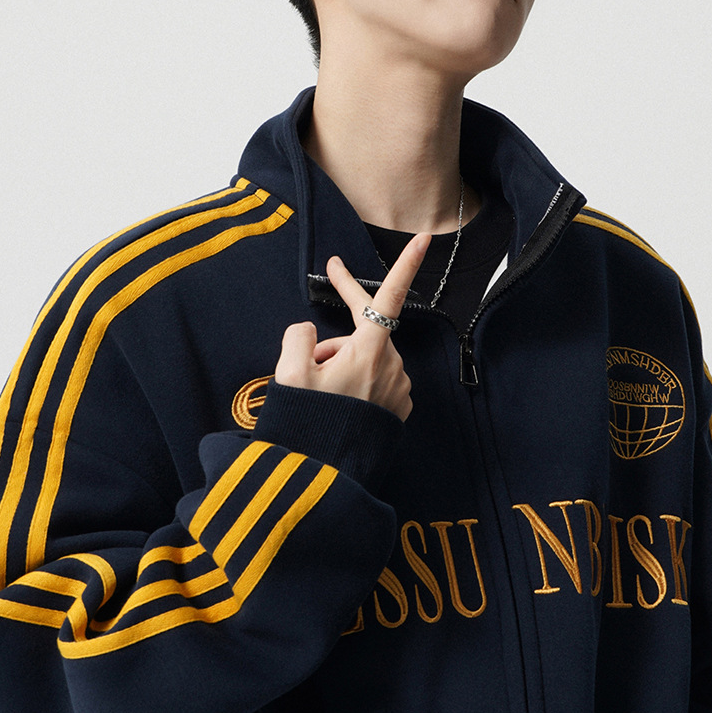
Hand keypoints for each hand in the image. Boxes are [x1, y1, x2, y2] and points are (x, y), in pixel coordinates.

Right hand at [273, 233, 430, 421]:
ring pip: (365, 361)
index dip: (405, 264)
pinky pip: (375, 384)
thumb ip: (298, 336)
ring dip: (340, 367)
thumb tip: (310, 334)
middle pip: (360, 336)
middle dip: (331, 342)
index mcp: (369, 350)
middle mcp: (391, 366)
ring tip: (320, 395)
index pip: (389, 296)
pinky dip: (354, 386)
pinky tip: (337, 406)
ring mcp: (398, 389)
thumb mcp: (289, 371)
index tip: (422, 239)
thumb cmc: (309, 421)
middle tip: (312, 354)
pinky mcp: (398, 410)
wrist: (325, 474)